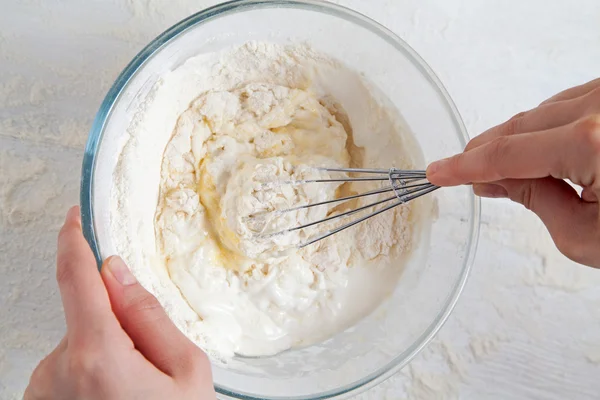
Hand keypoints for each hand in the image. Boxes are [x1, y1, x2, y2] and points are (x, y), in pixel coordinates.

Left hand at [25, 206, 215, 399]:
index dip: (74, 242)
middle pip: (89, 318)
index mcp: (97, 356)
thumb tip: (119, 274)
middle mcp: (58, 371)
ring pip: (80, 345)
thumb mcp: (187, 370)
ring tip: (136, 393)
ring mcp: (44, 390)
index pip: (76, 278)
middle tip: (152, 366)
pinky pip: (69, 370)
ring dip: (106, 355)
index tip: (74, 219)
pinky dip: (92, 376)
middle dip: (118, 325)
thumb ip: (151, 317)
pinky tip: (117, 399)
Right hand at [427, 78, 599, 267]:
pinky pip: (569, 104)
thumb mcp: (588, 235)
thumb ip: (533, 200)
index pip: (505, 153)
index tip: (438, 172)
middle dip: (487, 152)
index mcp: (592, 142)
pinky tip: (541, 150)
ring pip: (542, 112)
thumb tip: (495, 179)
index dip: (464, 166)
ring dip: (517, 141)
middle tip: (467, 176)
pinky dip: (546, 128)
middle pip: (520, 126)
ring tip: (506, 172)